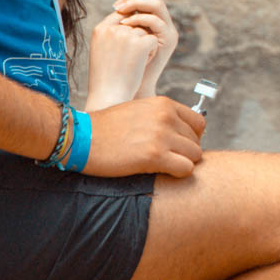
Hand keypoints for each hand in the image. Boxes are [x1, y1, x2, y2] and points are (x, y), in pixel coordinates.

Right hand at [82, 96, 204, 178]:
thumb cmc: (106, 129)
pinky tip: (160, 173)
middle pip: (197, 142)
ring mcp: (161, 135)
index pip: (199, 123)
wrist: (80, 138)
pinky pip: (186, 169)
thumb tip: (182, 134)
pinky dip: (177, 175)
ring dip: (182, 164)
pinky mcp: (154, 156)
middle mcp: (166, 117)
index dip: (190, 138)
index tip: (177, 148)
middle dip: (185, 153)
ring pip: (195, 156)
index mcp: (163, 104)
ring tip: (162, 167)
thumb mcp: (138, 111)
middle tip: (166, 160)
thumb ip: (161, 118)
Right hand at [87, 10, 158, 111]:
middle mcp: (112, 29)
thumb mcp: (101, 49)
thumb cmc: (106, 77)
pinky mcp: (140, 43)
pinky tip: (140, 64)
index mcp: (99, 29)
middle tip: (127, 58)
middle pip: (134, 23)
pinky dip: (151, 52)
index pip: (120, 16)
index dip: (128, 29)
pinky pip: (153, 40)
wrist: (108, 96)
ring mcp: (126, 35)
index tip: (126, 47)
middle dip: (136, 37)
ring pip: (145, 31)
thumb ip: (112, 32)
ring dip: (144, 46)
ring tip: (132, 63)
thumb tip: (130, 19)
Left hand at [112, 0, 178, 97]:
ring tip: (121, 13)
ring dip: (136, 5)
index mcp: (155, 22)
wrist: (131, 87)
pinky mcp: (168, 40)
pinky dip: (139, 19)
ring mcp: (169, 31)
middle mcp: (165, 24)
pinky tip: (125, 26)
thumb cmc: (121, 65)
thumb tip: (116, 6)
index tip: (115, 5)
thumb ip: (124, 23)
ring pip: (157, 4)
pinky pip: (155, 21)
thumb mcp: (122, 39)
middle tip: (118, 6)